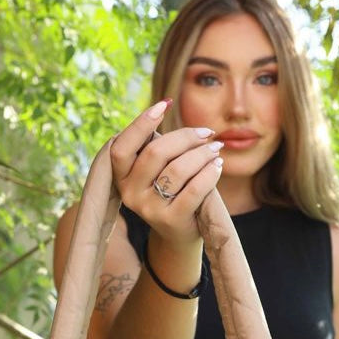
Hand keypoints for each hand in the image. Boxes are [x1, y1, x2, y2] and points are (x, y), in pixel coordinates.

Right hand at [109, 99, 223, 246]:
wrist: (178, 234)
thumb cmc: (169, 192)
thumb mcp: (155, 170)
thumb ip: (155, 146)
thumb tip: (165, 105)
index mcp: (121, 177)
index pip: (123, 146)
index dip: (141, 123)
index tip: (164, 104)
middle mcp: (130, 193)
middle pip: (156, 152)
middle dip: (185, 137)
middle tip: (206, 133)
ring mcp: (149, 209)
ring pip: (177, 169)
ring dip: (201, 153)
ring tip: (215, 149)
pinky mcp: (171, 220)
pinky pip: (194, 188)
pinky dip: (210, 172)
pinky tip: (218, 165)